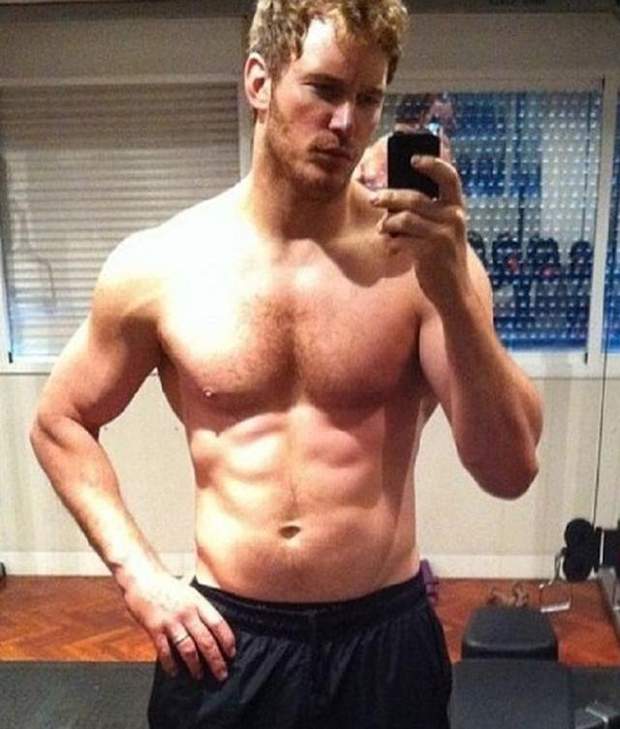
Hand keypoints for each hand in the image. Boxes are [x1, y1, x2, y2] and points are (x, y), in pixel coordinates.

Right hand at [122, 570, 235, 681]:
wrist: (143, 578)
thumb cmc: (166, 586)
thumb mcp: (189, 592)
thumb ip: (200, 609)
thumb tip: (212, 629)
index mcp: (198, 602)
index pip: (218, 623)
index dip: (227, 640)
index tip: (231, 653)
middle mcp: (187, 612)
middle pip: (206, 640)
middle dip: (216, 660)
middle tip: (221, 674)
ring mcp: (171, 621)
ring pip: (188, 649)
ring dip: (195, 665)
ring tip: (199, 675)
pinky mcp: (155, 629)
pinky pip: (165, 651)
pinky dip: (171, 664)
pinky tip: (174, 672)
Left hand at [371, 155, 469, 308]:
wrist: (454, 292)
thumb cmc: (442, 258)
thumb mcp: (443, 231)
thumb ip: (428, 214)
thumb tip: (394, 197)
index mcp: (457, 209)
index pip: (450, 177)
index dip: (432, 164)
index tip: (413, 159)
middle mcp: (453, 218)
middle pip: (414, 198)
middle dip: (390, 197)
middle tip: (373, 199)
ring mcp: (443, 235)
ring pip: (404, 218)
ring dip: (387, 224)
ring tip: (382, 230)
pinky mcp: (430, 252)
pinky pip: (401, 240)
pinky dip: (390, 243)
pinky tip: (390, 248)